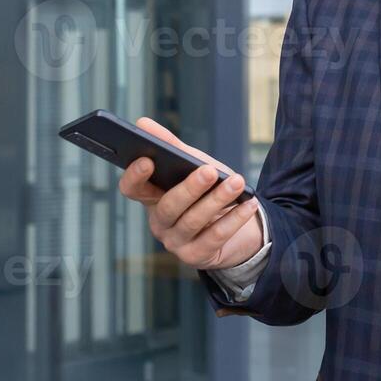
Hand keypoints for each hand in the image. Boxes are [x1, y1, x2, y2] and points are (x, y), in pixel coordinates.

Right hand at [117, 116, 264, 271]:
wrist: (236, 226)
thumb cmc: (207, 190)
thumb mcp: (191, 165)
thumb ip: (169, 145)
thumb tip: (142, 123)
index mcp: (151, 197)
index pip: (131, 188)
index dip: (135, 176)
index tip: (148, 159)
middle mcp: (159, 222)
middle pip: (168, 206)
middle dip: (190, 188)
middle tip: (210, 171)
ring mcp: (175, 242)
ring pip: (193, 221)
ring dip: (218, 200)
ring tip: (237, 182)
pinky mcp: (196, 257)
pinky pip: (215, 237)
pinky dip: (234, 219)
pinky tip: (249, 203)